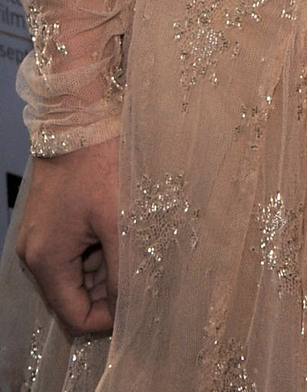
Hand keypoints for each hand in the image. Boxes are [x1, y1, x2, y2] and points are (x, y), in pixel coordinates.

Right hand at [17, 140, 119, 337]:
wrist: (80, 120)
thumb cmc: (100, 166)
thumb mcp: (119, 222)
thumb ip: (121, 270)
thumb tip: (126, 306)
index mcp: (47, 260)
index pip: (74, 315)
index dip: (106, 318)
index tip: (136, 303)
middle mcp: (35, 254)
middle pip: (73, 295)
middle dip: (107, 289)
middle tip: (138, 267)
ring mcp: (39, 236)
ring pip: (75, 273)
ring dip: (104, 267)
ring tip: (130, 242)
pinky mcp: (48, 221)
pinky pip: (72, 252)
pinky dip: (95, 249)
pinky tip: (117, 229)